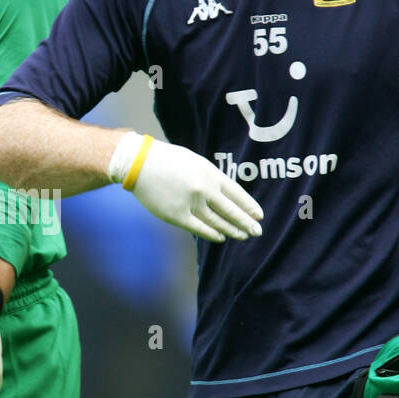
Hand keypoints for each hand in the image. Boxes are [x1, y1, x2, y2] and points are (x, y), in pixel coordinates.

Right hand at [112, 133, 262, 242]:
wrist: (139, 164)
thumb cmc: (167, 160)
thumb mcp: (195, 161)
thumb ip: (210, 177)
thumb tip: (224, 194)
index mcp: (210, 173)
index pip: (237, 194)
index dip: (249, 206)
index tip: (259, 215)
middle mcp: (204, 189)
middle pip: (231, 211)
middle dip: (246, 223)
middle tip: (257, 232)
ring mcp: (191, 203)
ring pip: (217, 222)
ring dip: (231, 230)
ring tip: (242, 236)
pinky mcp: (177, 215)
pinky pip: (199, 228)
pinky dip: (212, 234)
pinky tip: (221, 237)